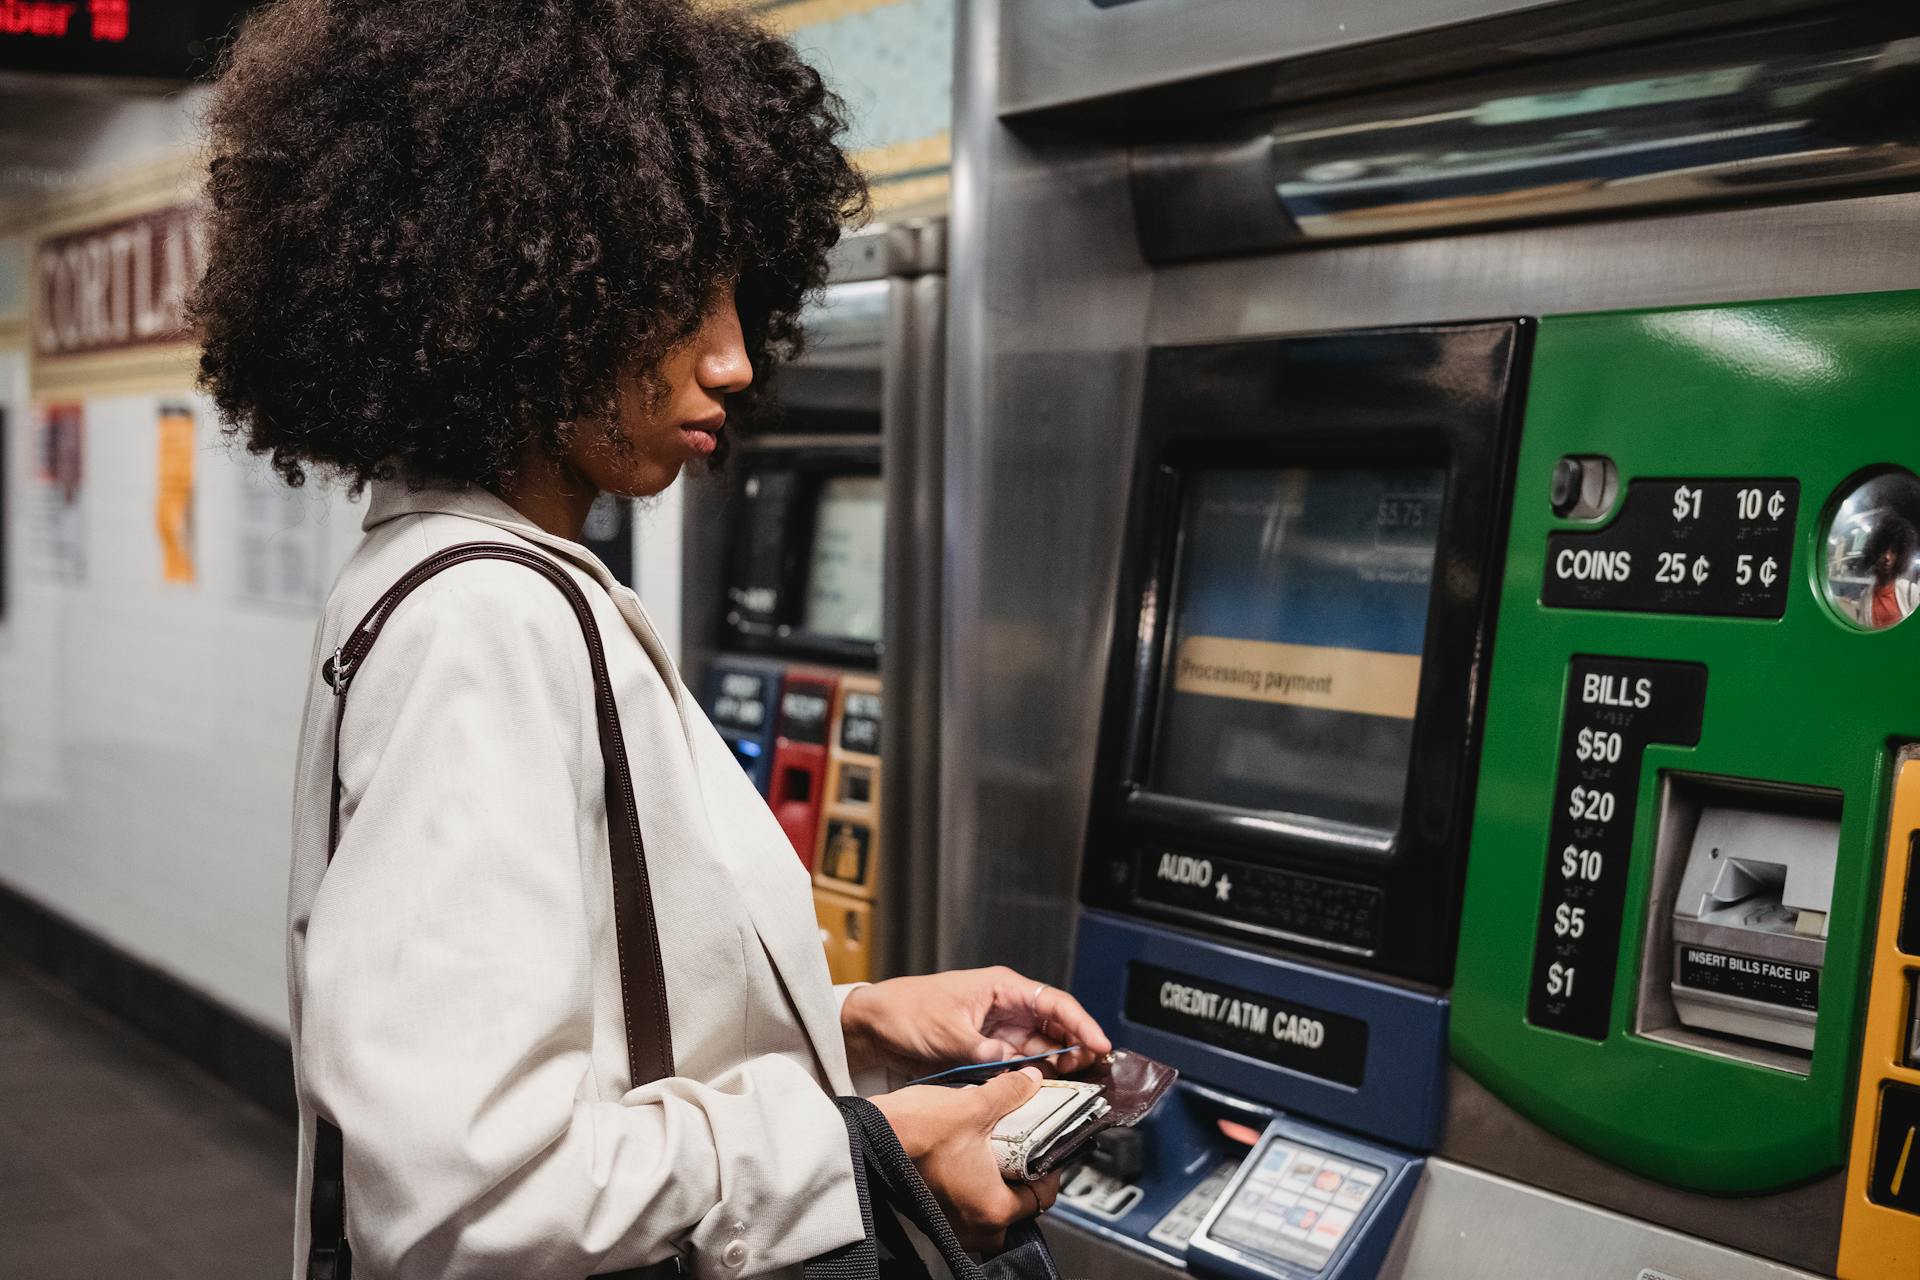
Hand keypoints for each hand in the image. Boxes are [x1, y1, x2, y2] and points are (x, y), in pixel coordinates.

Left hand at [841, 966, 1112, 1078]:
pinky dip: (1035, 1077)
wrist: (874, 1027)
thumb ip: (981, 1049)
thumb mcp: (946, 1032)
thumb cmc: (907, 1012)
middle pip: (1055, 1027)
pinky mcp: (988, 1053)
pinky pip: (1020, 1065)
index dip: (1082, 1023)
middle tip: (1097, 1073)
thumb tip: (1010, 1063)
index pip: (1054, 1002)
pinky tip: (1049, 1090)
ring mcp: (999, 1031)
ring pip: (1042, 1049)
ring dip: (1060, 1065)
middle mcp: (1007, 1008)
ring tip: (1081, 1085)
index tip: (1100, 1045)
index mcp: (1003, 988)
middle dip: (1078, 1047)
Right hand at [872, 1069, 1063, 1251]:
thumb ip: (1010, 1093)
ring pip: (988, 1213)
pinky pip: (963, 1211)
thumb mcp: (974, 1106)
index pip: (1041, 1199)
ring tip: (994, 1155)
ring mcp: (949, 1226)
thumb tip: (1030, 1081)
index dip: (1050, 1171)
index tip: (1049, 1152)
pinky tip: (967, 1161)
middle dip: (1021, 1183)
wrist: (866, 1135)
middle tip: (1022, 1153)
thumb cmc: (915, 1132)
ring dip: (994, 1188)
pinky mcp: (930, 1217)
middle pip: (1016, 1211)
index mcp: (992, 1209)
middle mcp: (973, 1227)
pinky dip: (970, 1190)